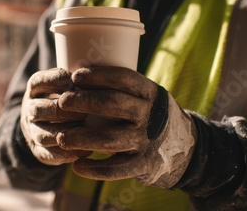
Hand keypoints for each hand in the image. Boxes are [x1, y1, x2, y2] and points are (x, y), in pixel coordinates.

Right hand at [20, 68, 90, 165]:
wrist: (43, 124)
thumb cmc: (64, 98)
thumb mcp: (63, 84)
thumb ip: (78, 81)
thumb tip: (102, 78)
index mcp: (34, 89)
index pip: (39, 81)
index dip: (54, 79)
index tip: (72, 79)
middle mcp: (29, 109)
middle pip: (40, 109)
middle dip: (63, 110)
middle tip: (84, 111)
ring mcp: (32, 131)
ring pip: (43, 135)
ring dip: (65, 133)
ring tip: (84, 131)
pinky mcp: (38, 151)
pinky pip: (50, 155)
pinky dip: (68, 153)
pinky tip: (85, 150)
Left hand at [56, 66, 196, 187]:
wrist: (185, 147)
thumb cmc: (150, 115)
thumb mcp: (146, 96)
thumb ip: (122, 90)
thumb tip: (77, 78)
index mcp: (150, 93)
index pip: (123, 78)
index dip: (97, 75)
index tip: (75, 76)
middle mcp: (149, 115)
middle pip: (113, 104)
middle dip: (83, 102)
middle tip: (61, 102)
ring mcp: (146, 141)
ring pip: (109, 138)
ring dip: (82, 138)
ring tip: (61, 137)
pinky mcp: (143, 164)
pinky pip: (116, 169)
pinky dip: (94, 169)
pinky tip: (77, 167)